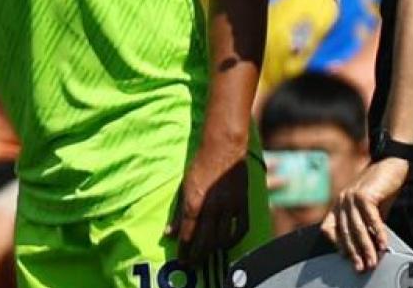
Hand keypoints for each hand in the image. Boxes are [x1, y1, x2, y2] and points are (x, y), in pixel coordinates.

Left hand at [167, 145, 249, 264]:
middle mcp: (212, 207)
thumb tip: (170, 232)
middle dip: (197, 256)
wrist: (224, 146)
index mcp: (194, 202)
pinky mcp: (242, 202)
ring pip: (222, 238)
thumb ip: (179, 211)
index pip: (188, 235)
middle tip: (193, 265)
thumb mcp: (184, 187)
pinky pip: (240, 228)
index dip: (185, 251)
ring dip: (213, 250)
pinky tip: (227, 243)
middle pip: (204, 241)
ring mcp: (229, 205)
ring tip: (207, 256)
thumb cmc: (201, 164)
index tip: (182, 261)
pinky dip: (234, 239)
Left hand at [321, 158, 407, 271]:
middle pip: (344, 232)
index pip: (329, 228)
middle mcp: (342, 200)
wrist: (391, 162)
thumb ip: (366, 223)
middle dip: (354, 252)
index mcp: (340, 203)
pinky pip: (371, 219)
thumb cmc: (381, 185)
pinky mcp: (364, 195)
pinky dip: (378, 233)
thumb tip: (370, 245)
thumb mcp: (370, 207)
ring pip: (357, 228)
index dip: (337, 244)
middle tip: (362, 266)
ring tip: (373, 260)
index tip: (346, 258)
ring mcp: (351, 196)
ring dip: (366, 247)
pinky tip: (383, 244)